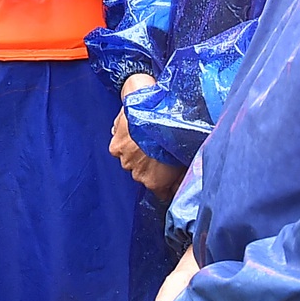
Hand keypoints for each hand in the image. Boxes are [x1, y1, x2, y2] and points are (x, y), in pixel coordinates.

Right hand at [109, 82, 184, 197]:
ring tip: (146, 139)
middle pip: (144, 176)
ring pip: (131, 161)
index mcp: (154, 181)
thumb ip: (180, 173)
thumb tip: (182, 183)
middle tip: (160, 152)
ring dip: (138, 154)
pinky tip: (134, 132)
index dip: (168, 185)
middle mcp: (137, 174)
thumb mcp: (184, 154)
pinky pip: (120, 148)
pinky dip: (125, 142)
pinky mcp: (115, 145)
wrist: (154, 107)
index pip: (161, 194)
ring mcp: (125, 159)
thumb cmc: (173, 130)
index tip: (171, 177)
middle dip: (152, 167)